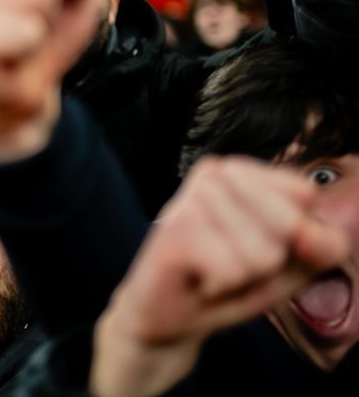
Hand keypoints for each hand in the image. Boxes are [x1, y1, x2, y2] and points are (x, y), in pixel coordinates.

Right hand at [90, 157, 347, 396]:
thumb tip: (308, 233)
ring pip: (263, 251)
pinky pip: (232, 269)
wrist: (170, 317)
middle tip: (235, 263)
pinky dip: (222, 286)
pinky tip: (199, 279)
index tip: (260, 245)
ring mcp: (190, 199)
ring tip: (213, 271)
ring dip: (244, 277)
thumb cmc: (229, 282)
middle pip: (288, 223)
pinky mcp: (172, 231)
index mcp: (242, 172)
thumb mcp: (290, 265)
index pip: (304, 193)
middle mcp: (214, 174)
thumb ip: (320, 246)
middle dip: (271, 259)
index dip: (296, 236)